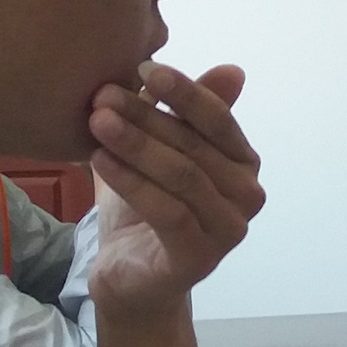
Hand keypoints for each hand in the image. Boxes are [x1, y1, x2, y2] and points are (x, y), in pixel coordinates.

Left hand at [85, 62, 265, 317]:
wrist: (130, 277)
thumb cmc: (145, 208)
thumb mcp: (161, 151)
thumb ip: (186, 113)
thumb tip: (233, 70)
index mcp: (244, 164)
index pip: (219, 121)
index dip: (186, 93)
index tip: (145, 69)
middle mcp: (249, 196)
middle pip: (196, 146)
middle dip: (148, 116)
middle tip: (103, 95)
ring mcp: (229, 229)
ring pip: (184, 176)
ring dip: (137, 145)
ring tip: (97, 121)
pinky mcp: (201, 257)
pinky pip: (168, 212)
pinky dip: (132, 183)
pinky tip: (99, 160)